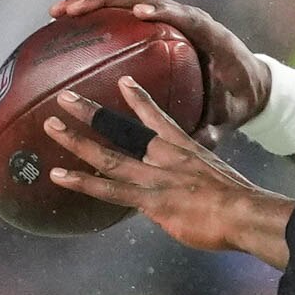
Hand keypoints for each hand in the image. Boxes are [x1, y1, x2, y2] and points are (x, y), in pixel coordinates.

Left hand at [44, 77, 289, 253]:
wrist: (244, 212)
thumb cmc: (237, 201)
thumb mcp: (216, 180)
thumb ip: (194, 180)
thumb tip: (183, 191)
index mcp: (183, 148)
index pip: (157, 117)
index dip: (138, 99)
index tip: (123, 81)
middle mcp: (163, 156)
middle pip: (121, 129)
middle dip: (91, 112)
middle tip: (65, 97)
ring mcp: (153, 177)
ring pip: (106, 155)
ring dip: (76, 140)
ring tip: (50, 125)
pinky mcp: (148, 199)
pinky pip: (107, 189)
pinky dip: (81, 181)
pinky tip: (58, 175)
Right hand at [51, 0, 270, 137]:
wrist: (251, 82)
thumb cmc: (240, 97)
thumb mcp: (231, 114)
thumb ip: (218, 126)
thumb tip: (202, 142)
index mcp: (211, 36)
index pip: (187, 17)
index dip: (164, 12)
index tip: (140, 15)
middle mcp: (188, 18)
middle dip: (109, 0)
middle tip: (75, 11)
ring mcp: (171, 16)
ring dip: (92, 0)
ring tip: (59, 13)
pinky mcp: (157, 22)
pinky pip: (123, 10)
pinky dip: (95, 11)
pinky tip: (64, 23)